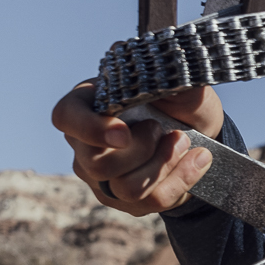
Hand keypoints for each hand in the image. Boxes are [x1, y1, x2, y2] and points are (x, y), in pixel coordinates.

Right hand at [50, 80, 225, 215]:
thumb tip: (152, 62)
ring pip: (127, 188)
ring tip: (184, 142)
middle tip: (166, 130)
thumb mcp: (179, 81)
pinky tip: (197, 160)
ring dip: (164, 165)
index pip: (66, 117)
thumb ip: (169, 74)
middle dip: (144, 149)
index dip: (90, 129)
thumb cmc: (177, 101)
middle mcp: (85, 144)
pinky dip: (181, 180)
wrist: (199, 131)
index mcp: (87, 104)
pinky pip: (150, 202)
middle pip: (98, 164)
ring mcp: (101, 177)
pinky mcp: (125, 200)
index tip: (124, 133)